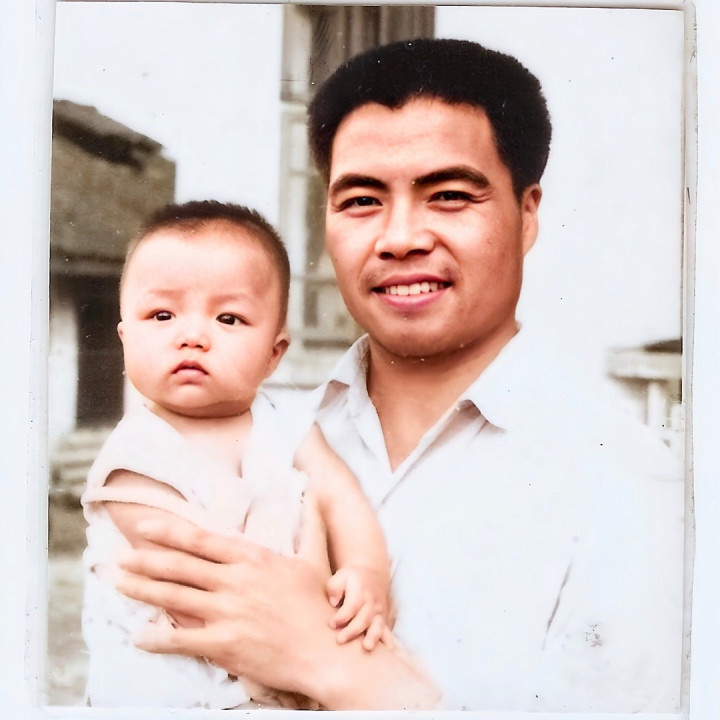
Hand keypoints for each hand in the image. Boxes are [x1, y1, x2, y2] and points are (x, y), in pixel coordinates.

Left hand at [115, 516, 440, 709]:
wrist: (328, 650)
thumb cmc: (321, 604)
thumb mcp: (316, 557)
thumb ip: (311, 523)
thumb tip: (317, 491)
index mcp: (253, 558)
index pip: (202, 540)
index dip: (169, 532)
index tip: (145, 526)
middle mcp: (235, 581)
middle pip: (180, 567)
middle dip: (145, 560)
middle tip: (118, 557)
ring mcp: (227, 612)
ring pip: (174, 598)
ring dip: (142, 590)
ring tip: (119, 584)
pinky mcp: (225, 644)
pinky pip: (182, 640)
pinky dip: (157, 638)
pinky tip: (138, 636)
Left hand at [327, 566, 393, 649]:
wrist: (372, 573)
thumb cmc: (351, 578)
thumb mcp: (340, 576)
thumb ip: (334, 588)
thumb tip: (333, 602)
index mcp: (360, 592)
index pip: (351, 606)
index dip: (341, 617)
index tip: (331, 623)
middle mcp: (371, 603)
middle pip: (362, 619)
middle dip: (352, 631)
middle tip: (339, 640)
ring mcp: (379, 612)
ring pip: (377, 625)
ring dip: (373, 636)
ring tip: (367, 647)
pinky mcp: (383, 618)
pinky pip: (387, 629)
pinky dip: (388, 638)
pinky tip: (389, 648)